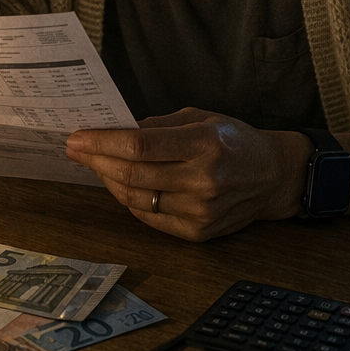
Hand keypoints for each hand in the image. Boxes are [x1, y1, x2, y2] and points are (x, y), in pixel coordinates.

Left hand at [65, 107, 312, 240]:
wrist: (273, 176)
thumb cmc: (235, 141)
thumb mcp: (201, 118)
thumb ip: (157, 126)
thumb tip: (113, 131)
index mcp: (205, 143)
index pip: (139, 146)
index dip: (102, 143)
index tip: (77, 138)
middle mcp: (203, 179)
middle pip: (132, 173)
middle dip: (96, 160)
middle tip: (76, 150)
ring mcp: (201, 210)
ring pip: (135, 198)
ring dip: (109, 180)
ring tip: (97, 165)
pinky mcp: (198, 232)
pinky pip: (149, 216)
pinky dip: (129, 200)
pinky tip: (121, 184)